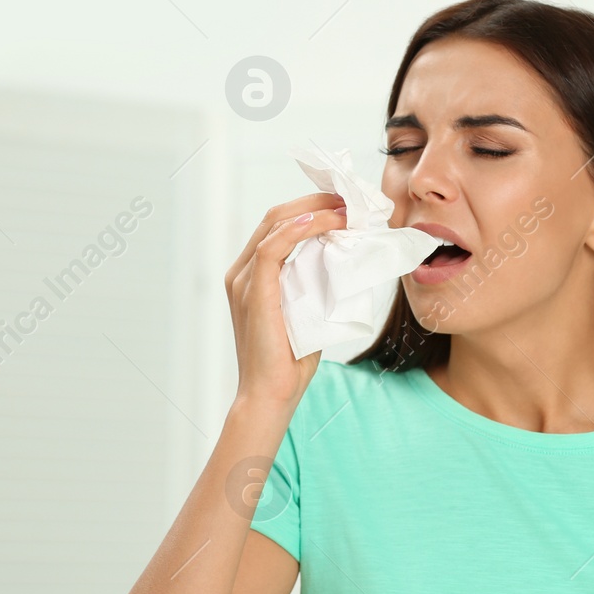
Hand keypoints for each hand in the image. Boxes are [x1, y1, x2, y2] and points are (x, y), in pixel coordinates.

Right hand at [225, 191, 346, 407]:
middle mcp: (242, 272)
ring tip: (347, 209)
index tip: (345, 204)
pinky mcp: (253, 291)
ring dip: (315, 210)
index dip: (312, 207)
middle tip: (352, 199)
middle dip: (317, 200)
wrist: (272, 395)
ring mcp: (244, 280)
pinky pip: (273, 247)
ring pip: (276, 224)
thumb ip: (316, 283)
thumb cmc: (291, 360)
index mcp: (252, 275)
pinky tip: (324, 222)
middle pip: (277, 217)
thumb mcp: (308, 310)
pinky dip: (299, 229)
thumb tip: (346, 260)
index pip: (280, 225)